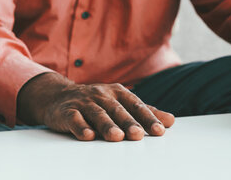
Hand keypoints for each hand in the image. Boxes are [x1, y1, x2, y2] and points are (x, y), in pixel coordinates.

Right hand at [17, 72, 174, 140]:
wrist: (59, 96)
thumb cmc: (97, 102)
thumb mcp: (121, 103)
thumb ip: (145, 112)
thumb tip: (170, 121)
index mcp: (118, 92)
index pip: (135, 105)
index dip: (147, 117)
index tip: (160, 130)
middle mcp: (102, 95)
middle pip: (117, 110)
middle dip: (129, 122)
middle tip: (139, 135)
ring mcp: (84, 103)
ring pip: (97, 114)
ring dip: (107, 125)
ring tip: (116, 137)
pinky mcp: (67, 111)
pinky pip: (74, 119)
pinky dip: (81, 127)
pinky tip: (88, 136)